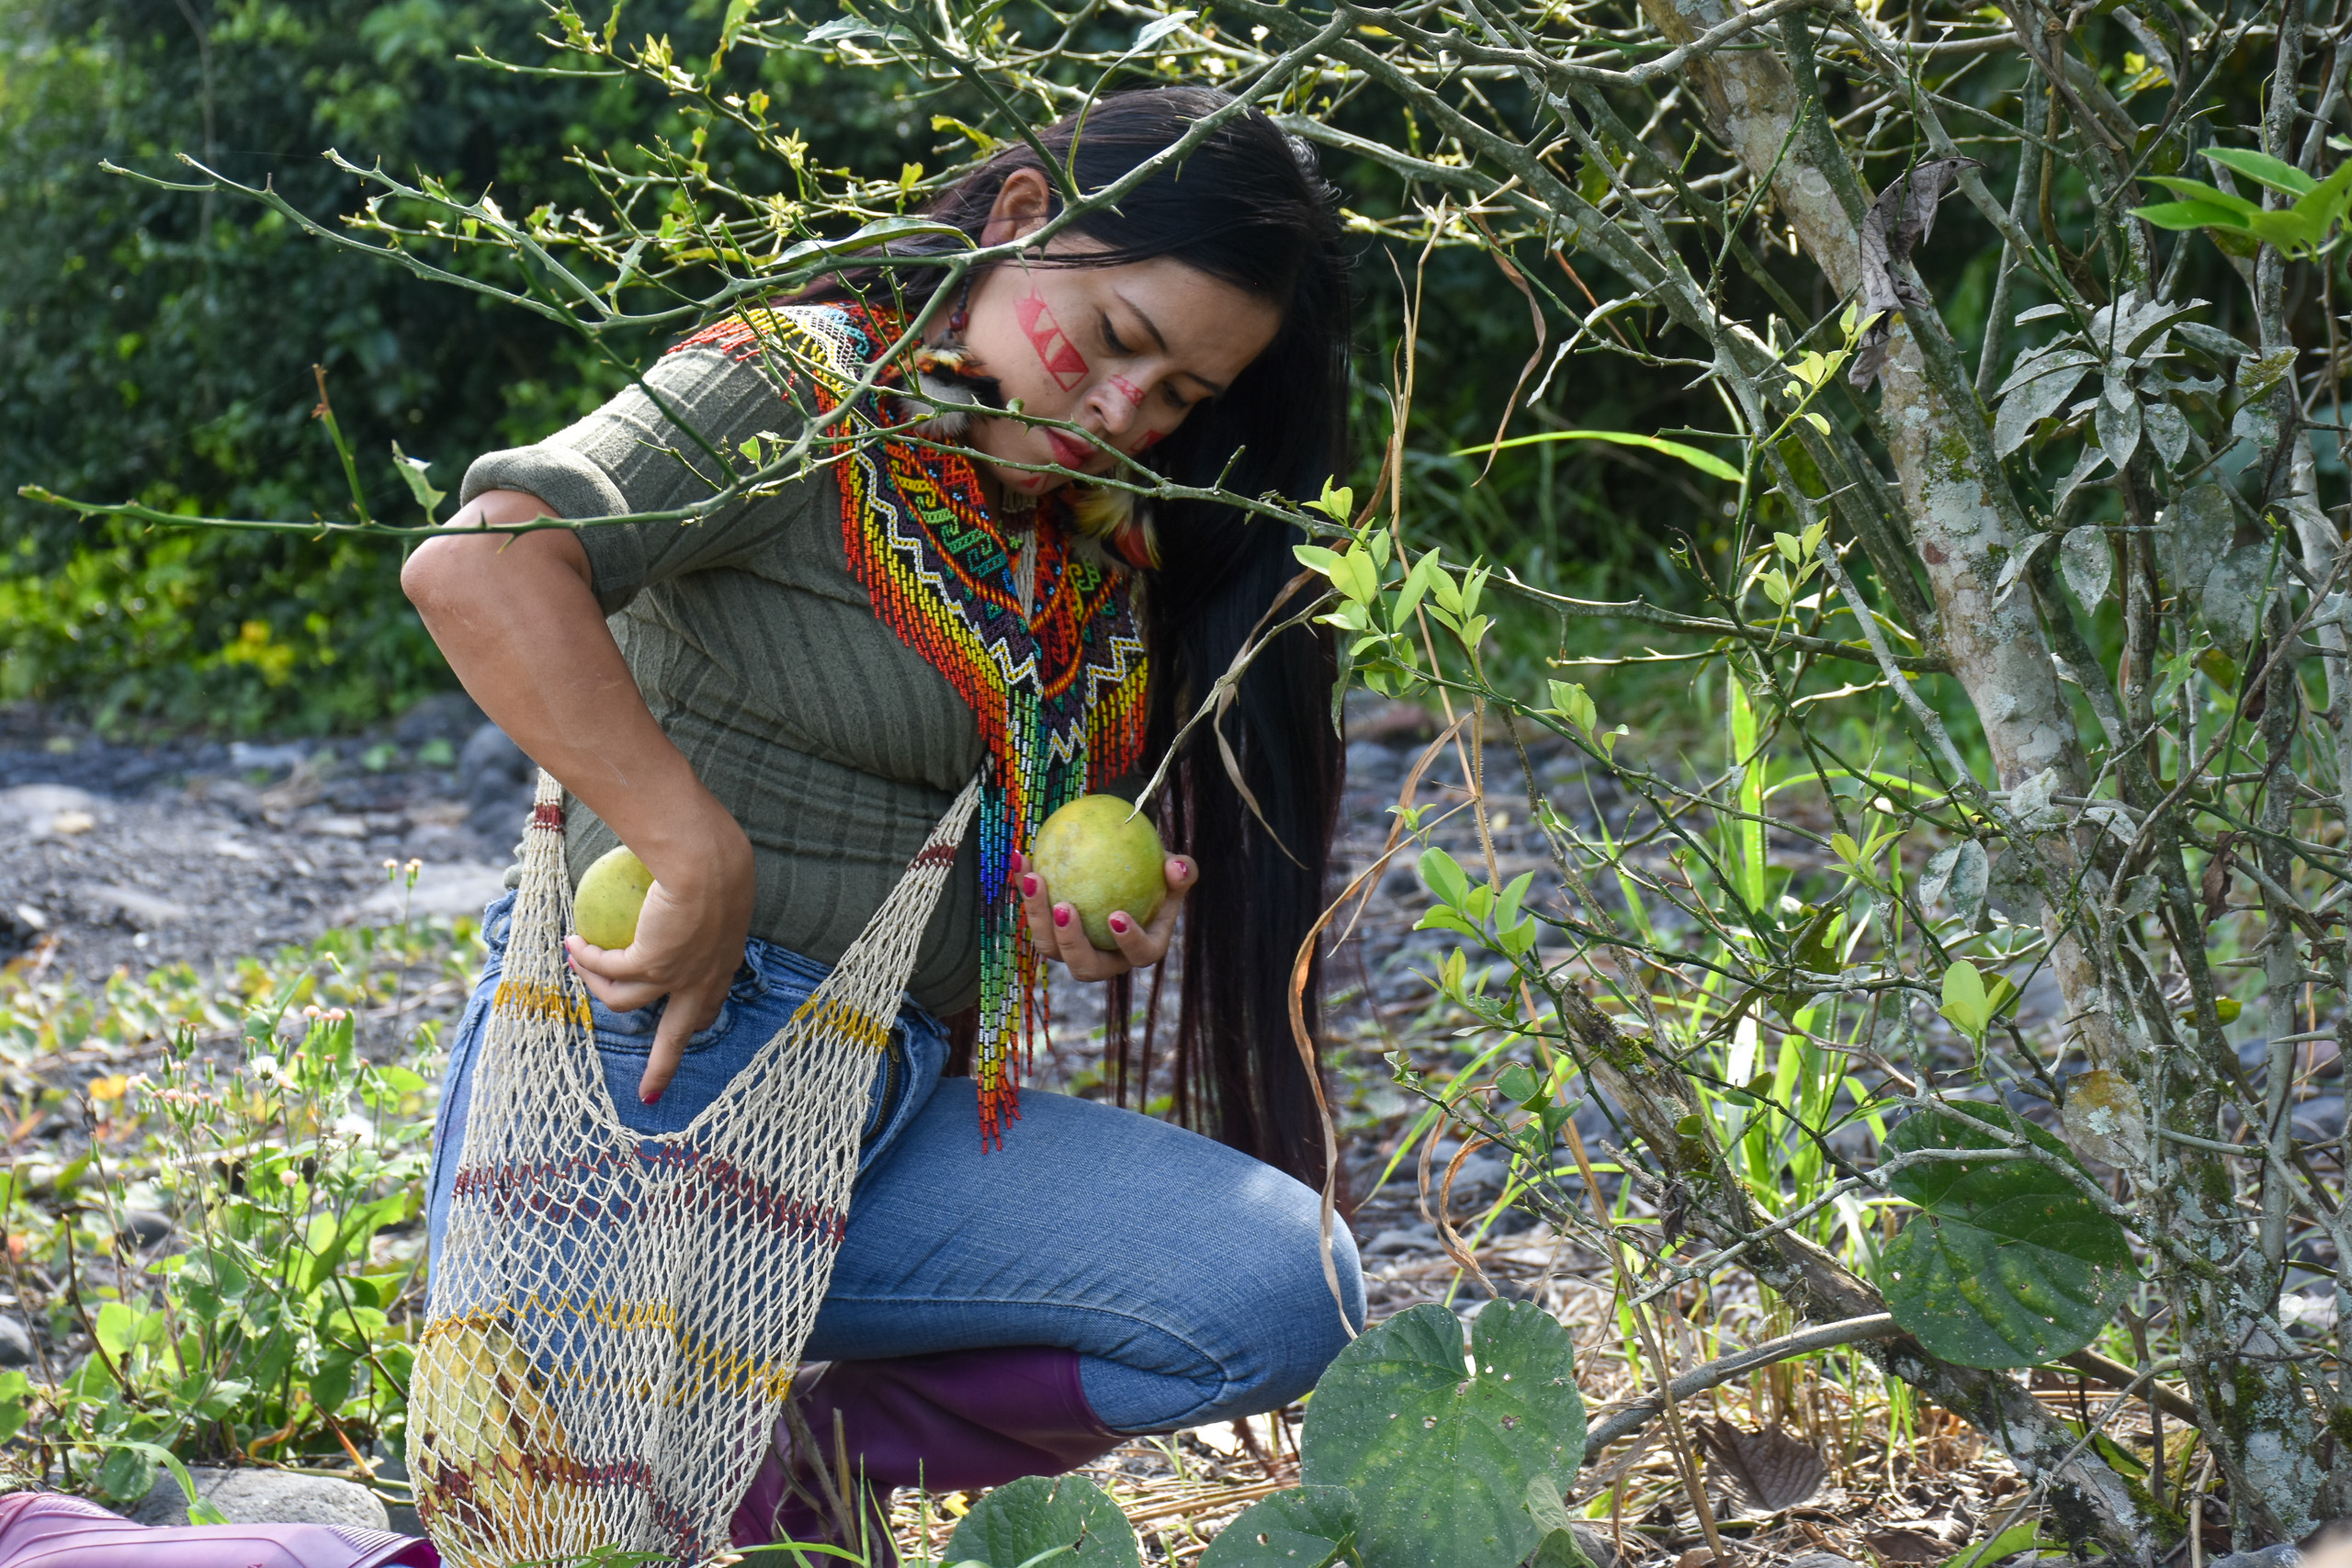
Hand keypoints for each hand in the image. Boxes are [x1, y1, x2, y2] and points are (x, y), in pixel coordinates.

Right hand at [564, 809, 754, 1104]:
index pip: (710, 1003)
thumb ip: (701, 897)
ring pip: (624, 1001)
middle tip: (649, 1094)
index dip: (696, 1019)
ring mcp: (674, 976)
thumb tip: (680, 883)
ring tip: (578, 961)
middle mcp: (701, 978)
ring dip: (595, 985)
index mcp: (723, 962)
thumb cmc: (717, 858)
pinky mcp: (648, 965)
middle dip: (663, 1069)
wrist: (707, 860)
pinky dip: (587, 959)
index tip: (688, 1030)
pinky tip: (573, 942)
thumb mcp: (720, 882)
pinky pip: (607, 969)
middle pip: (678, 1035)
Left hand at [1015, 849, 1196, 981]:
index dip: (1129, 943)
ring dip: (1037, 914)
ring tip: (1034, 877)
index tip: (1117, 915)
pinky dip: (1024, 887)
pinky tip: (1022, 856)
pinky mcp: (1049, 931)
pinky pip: (1033, 913)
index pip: (1139, 955)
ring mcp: (1072, 950)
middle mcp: (1105, 958)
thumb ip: (1182, 871)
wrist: (1125, 874)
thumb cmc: (1155, 875)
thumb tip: (1177, 869)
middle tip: (1065, 907)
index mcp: (1141, 949)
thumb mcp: (1174, 870)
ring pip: (1050, 946)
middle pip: (1085, 966)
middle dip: (1071, 942)